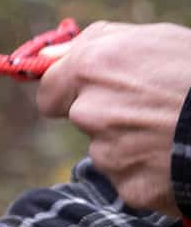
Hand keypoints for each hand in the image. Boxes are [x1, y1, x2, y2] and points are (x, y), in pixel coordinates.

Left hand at [37, 22, 190, 216]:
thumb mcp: (158, 39)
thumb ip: (98, 44)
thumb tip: (48, 56)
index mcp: (94, 67)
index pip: (49, 90)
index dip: (67, 93)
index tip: (82, 94)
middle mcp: (92, 110)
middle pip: (84, 119)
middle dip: (109, 116)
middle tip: (154, 109)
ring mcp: (109, 152)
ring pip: (108, 149)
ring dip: (133, 143)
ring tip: (176, 130)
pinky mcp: (131, 187)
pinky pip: (131, 178)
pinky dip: (151, 171)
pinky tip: (179, 156)